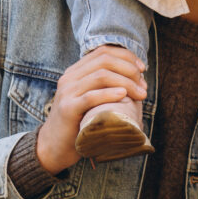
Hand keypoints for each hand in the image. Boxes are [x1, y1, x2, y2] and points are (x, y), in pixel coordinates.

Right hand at [36, 46, 146, 174]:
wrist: (54, 146)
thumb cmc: (79, 122)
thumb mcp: (90, 99)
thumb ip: (105, 86)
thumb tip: (137, 79)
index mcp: (75, 71)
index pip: (103, 52)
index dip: (126, 56)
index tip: (142, 69)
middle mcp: (69, 77)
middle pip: (104, 60)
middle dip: (129, 69)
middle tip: (143, 85)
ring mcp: (67, 92)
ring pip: (101, 75)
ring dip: (126, 82)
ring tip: (140, 94)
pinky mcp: (68, 109)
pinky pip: (91, 97)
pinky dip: (110, 93)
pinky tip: (124, 95)